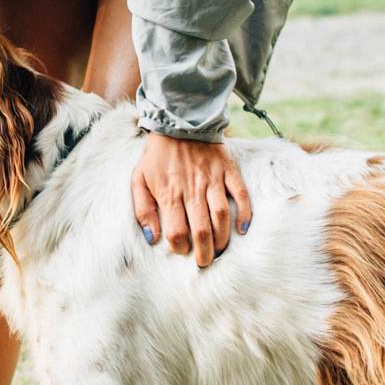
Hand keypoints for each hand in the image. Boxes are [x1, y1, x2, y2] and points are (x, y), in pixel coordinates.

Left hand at [131, 133, 251, 268]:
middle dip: (204, 252)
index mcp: (169, 193)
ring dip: (223, 238)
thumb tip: (151, 238)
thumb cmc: (157, 156)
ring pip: (222, 216)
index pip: (177, 232)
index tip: (182, 251)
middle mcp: (192, 189)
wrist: (178, 122)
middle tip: (205, 263)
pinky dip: (245, 213)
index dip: (180, 247)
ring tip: (220, 250)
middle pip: (201, 229)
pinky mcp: (228, 170)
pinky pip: (241, 194)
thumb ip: (143, 210)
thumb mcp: (138, 180)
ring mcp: (212, 179)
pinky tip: (243, 229)